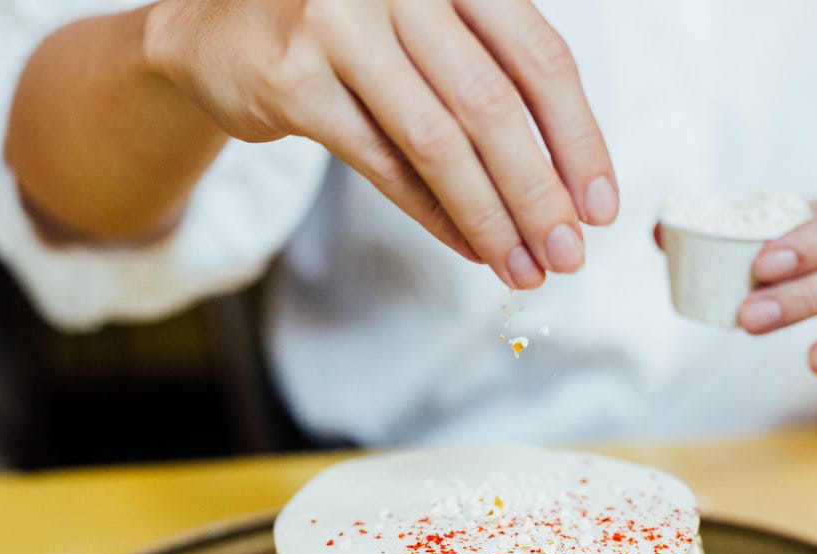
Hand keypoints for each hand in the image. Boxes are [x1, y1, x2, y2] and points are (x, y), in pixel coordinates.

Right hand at [142, 0, 617, 288]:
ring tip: (522, 266)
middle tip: (568, 254)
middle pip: (493, 105)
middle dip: (539, 193)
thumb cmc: (347, 34)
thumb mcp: (427, 29)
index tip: (600, 204)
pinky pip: (383, 165)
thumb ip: (490, 78)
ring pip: (439, 143)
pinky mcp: (295, 79)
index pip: (539, 57)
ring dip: (490, 217)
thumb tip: (566, 186)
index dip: (579, 138)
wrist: (216, 32)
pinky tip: (470, 246)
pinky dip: (434, 214)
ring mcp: (340, 24)